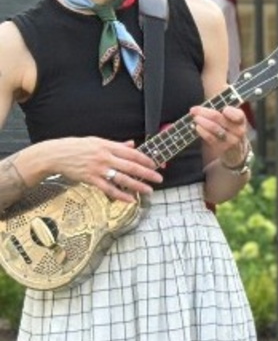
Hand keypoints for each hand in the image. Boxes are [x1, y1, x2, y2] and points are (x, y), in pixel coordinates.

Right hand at [46, 136, 161, 202]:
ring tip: (149, 190)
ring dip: (138, 185)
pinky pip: (109, 189)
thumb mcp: (96, 141)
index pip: (132, 153)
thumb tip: (132, 145)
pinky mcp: (91, 179)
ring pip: (123, 179)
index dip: (146, 159)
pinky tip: (130, 199)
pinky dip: (121, 195)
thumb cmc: (76, 147)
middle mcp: (105, 157)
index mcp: (107, 146)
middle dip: (147, 173)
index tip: (155, 164)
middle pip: (131, 166)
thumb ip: (116, 145)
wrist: (55, 155)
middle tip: (159, 178)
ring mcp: (98, 169)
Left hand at [190, 105, 250, 166]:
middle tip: (194, 109)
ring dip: (202, 121)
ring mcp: (231, 140)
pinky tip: (197, 127)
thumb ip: (221, 113)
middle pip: (218, 117)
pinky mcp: (223, 147)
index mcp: (241, 120)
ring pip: (214, 127)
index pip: (237, 114)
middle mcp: (238, 130)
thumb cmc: (231, 131)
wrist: (237, 152)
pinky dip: (202, 131)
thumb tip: (199, 108)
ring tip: (195, 118)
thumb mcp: (232, 121)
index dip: (227, 110)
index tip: (214, 106)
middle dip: (204, 112)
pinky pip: (210, 137)